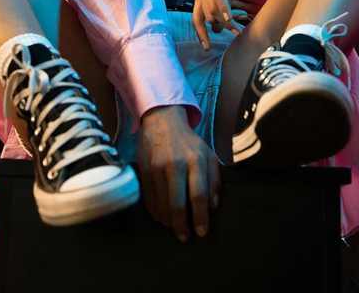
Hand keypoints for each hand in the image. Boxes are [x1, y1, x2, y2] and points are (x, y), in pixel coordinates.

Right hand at [137, 105, 220, 242]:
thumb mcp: (208, 155)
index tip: (201, 232)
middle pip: (177, 204)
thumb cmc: (188, 141)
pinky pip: (149, 198)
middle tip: (185, 237)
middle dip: (181, 225)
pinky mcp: (144, 170)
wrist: (162, 120)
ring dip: (168, 221)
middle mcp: (175, 164)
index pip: (199, 196)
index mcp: (195, 160)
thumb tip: (213, 207)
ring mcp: (157, 167)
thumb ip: (214, 180)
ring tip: (173, 227)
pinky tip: (161, 215)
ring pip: (161, 204)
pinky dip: (155, 211)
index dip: (200, 217)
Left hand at [193, 0, 254, 49]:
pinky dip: (223, 9)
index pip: (196, 17)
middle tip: (217, 45)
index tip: (206, 47)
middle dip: (208, 32)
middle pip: (200, 16)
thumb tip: (220, 27)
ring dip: (223, 22)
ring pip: (211, 8)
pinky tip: (229, 19)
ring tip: (235, 31)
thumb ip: (223, 8)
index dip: (200, 33)